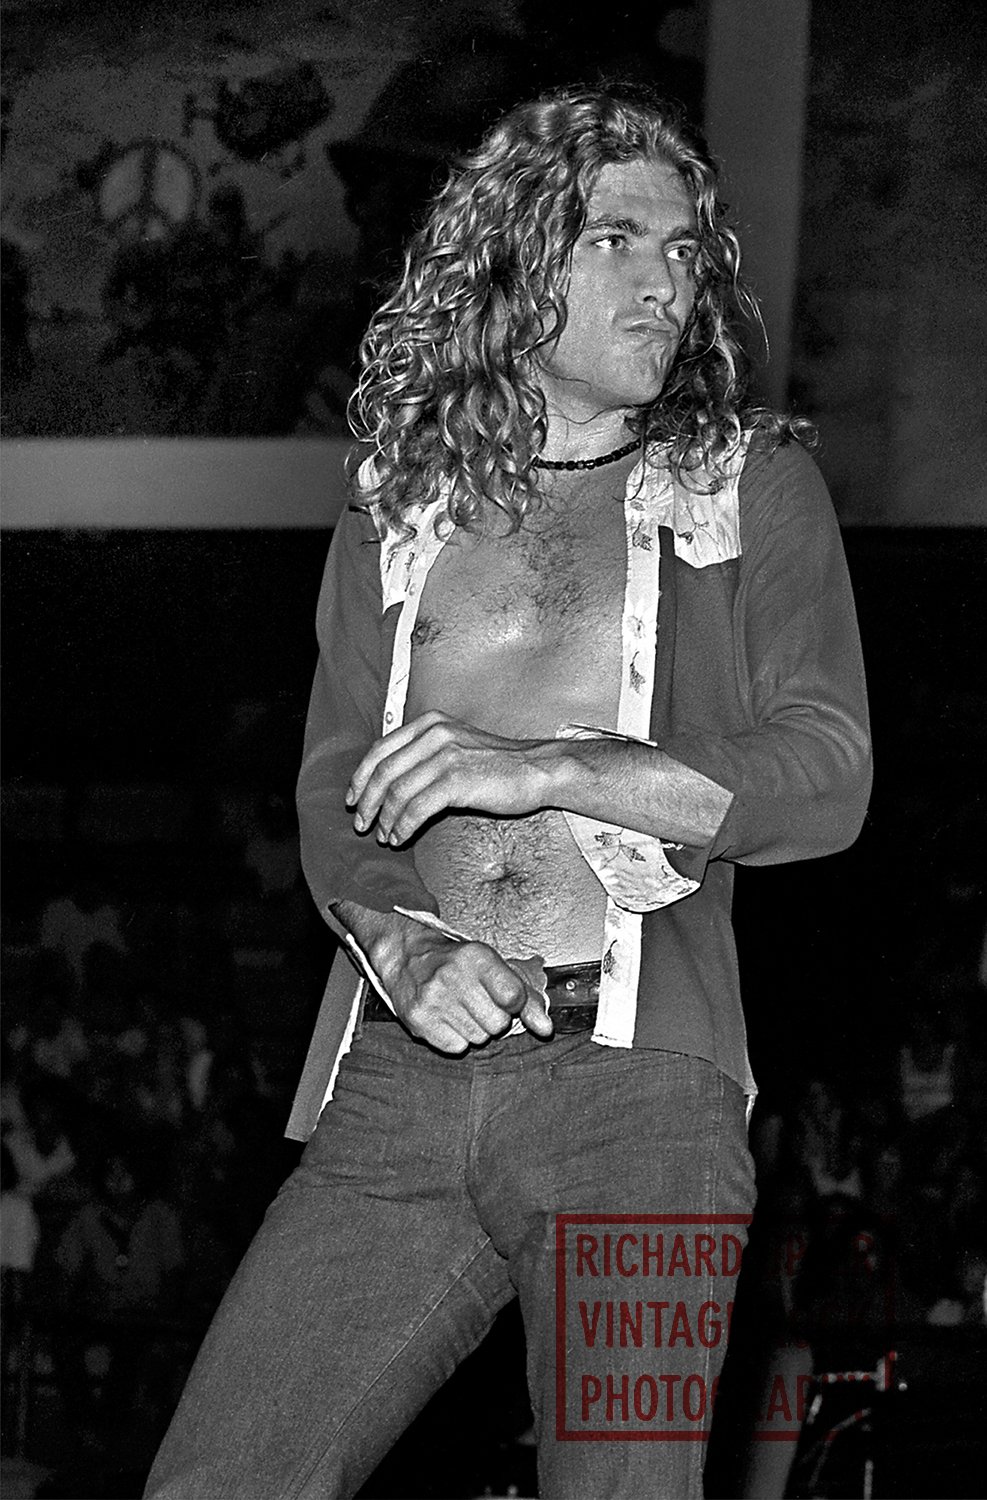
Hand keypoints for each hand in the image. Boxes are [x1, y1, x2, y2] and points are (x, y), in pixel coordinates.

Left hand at [346, 711, 554, 844]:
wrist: (538, 769)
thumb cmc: (499, 764)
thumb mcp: (457, 745)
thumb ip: (426, 754)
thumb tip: (391, 783)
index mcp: (430, 724)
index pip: (380, 749)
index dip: (360, 777)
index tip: (353, 798)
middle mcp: (434, 734)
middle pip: (383, 771)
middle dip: (366, 802)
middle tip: (361, 824)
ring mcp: (446, 756)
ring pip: (397, 792)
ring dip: (384, 819)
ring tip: (384, 836)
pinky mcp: (457, 780)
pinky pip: (417, 807)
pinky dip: (403, 826)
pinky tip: (401, 837)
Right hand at [371, 915, 552, 1052]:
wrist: (407, 958)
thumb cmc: (458, 963)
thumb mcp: (494, 966)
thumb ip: (527, 997)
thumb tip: (546, 1029)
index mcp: (477, 957)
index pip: (514, 997)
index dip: (515, 1003)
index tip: (504, 996)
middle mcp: (453, 976)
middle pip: (498, 1024)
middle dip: (494, 1018)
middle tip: (478, 1001)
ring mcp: (433, 999)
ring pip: (479, 1038)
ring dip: (475, 1028)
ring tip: (460, 1007)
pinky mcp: (418, 1020)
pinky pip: (457, 1047)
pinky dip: (456, 1038)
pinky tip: (447, 1018)